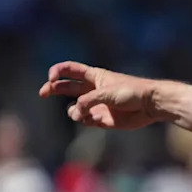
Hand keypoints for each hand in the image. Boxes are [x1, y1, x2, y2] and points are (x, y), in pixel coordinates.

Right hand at [40, 61, 162, 129]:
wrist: (150, 105)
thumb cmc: (131, 92)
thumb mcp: (106, 93)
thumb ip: (87, 101)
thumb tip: (76, 112)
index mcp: (94, 77)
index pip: (71, 70)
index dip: (58, 71)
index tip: (51, 78)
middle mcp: (93, 90)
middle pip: (67, 87)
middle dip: (53, 89)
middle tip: (42, 93)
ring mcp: (97, 105)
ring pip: (75, 108)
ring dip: (74, 111)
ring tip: (80, 113)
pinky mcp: (103, 119)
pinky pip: (86, 120)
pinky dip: (86, 120)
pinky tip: (94, 119)